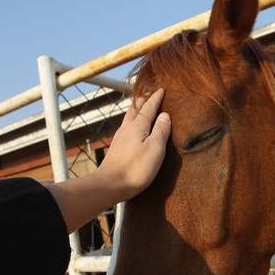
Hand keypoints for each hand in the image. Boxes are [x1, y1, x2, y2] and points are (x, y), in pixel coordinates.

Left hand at [46, 89, 170, 233]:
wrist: (110, 185)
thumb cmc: (136, 168)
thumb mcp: (156, 148)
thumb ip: (161, 130)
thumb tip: (165, 115)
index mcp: (138, 126)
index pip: (149, 107)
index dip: (156, 98)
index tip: (161, 89)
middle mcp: (127, 129)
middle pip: (135, 109)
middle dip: (143, 100)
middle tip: (149, 93)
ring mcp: (119, 139)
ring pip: (129, 118)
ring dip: (136, 110)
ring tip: (140, 107)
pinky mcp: (116, 149)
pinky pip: (125, 129)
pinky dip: (131, 122)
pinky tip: (131, 129)